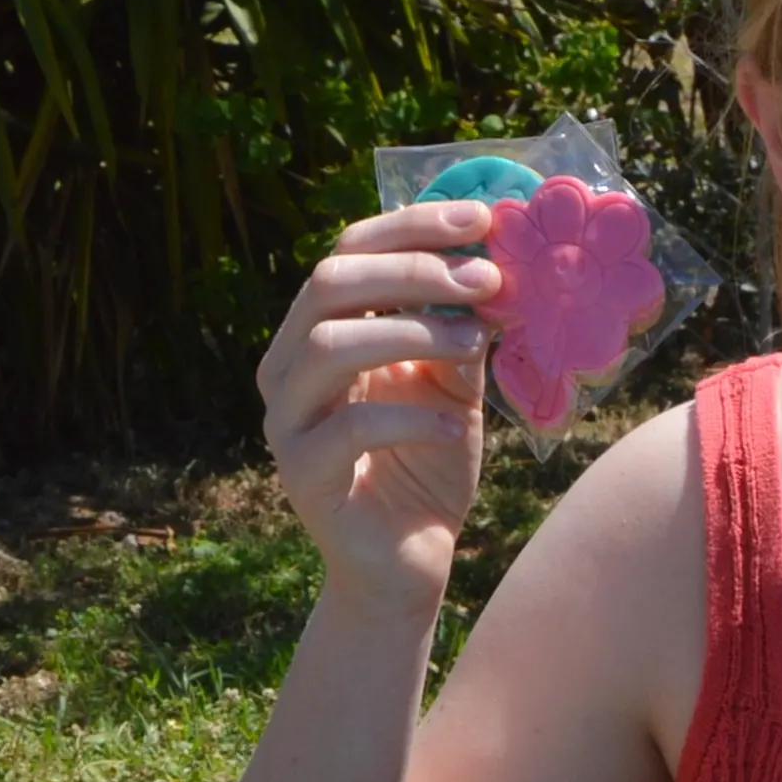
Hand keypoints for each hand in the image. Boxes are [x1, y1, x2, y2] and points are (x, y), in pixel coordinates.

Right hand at [255, 200, 506, 602]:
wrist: (409, 563)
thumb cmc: (428, 467)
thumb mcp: (454, 386)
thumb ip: (459, 329)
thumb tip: (494, 262)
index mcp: (319, 331)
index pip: (349, 252)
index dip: (412, 227)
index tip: (480, 218)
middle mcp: (289, 367)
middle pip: (330, 283)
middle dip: (413, 271)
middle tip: (485, 278)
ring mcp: (288, 421)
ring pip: (329, 344)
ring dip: (410, 331)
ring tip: (474, 341)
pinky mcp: (303, 475)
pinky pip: (348, 428)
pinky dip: (408, 417)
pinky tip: (451, 426)